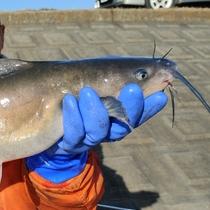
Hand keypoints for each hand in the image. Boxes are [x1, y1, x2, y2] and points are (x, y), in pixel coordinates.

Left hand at [26, 84, 167, 182]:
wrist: (49, 126)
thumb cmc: (76, 101)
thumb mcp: (96, 89)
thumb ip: (115, 81)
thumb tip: (145, 65)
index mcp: (118, 119)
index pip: (139, 114)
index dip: (149, 107)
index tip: (160, 94)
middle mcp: (107, 132)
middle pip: (124, 125)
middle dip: (129, 107)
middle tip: (132, 88)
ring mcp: (88, 140)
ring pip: (98, 130)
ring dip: (95, 110)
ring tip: (87, 91)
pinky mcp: (70, 144)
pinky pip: (74, 134)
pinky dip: (73, 117)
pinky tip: (69, 101)